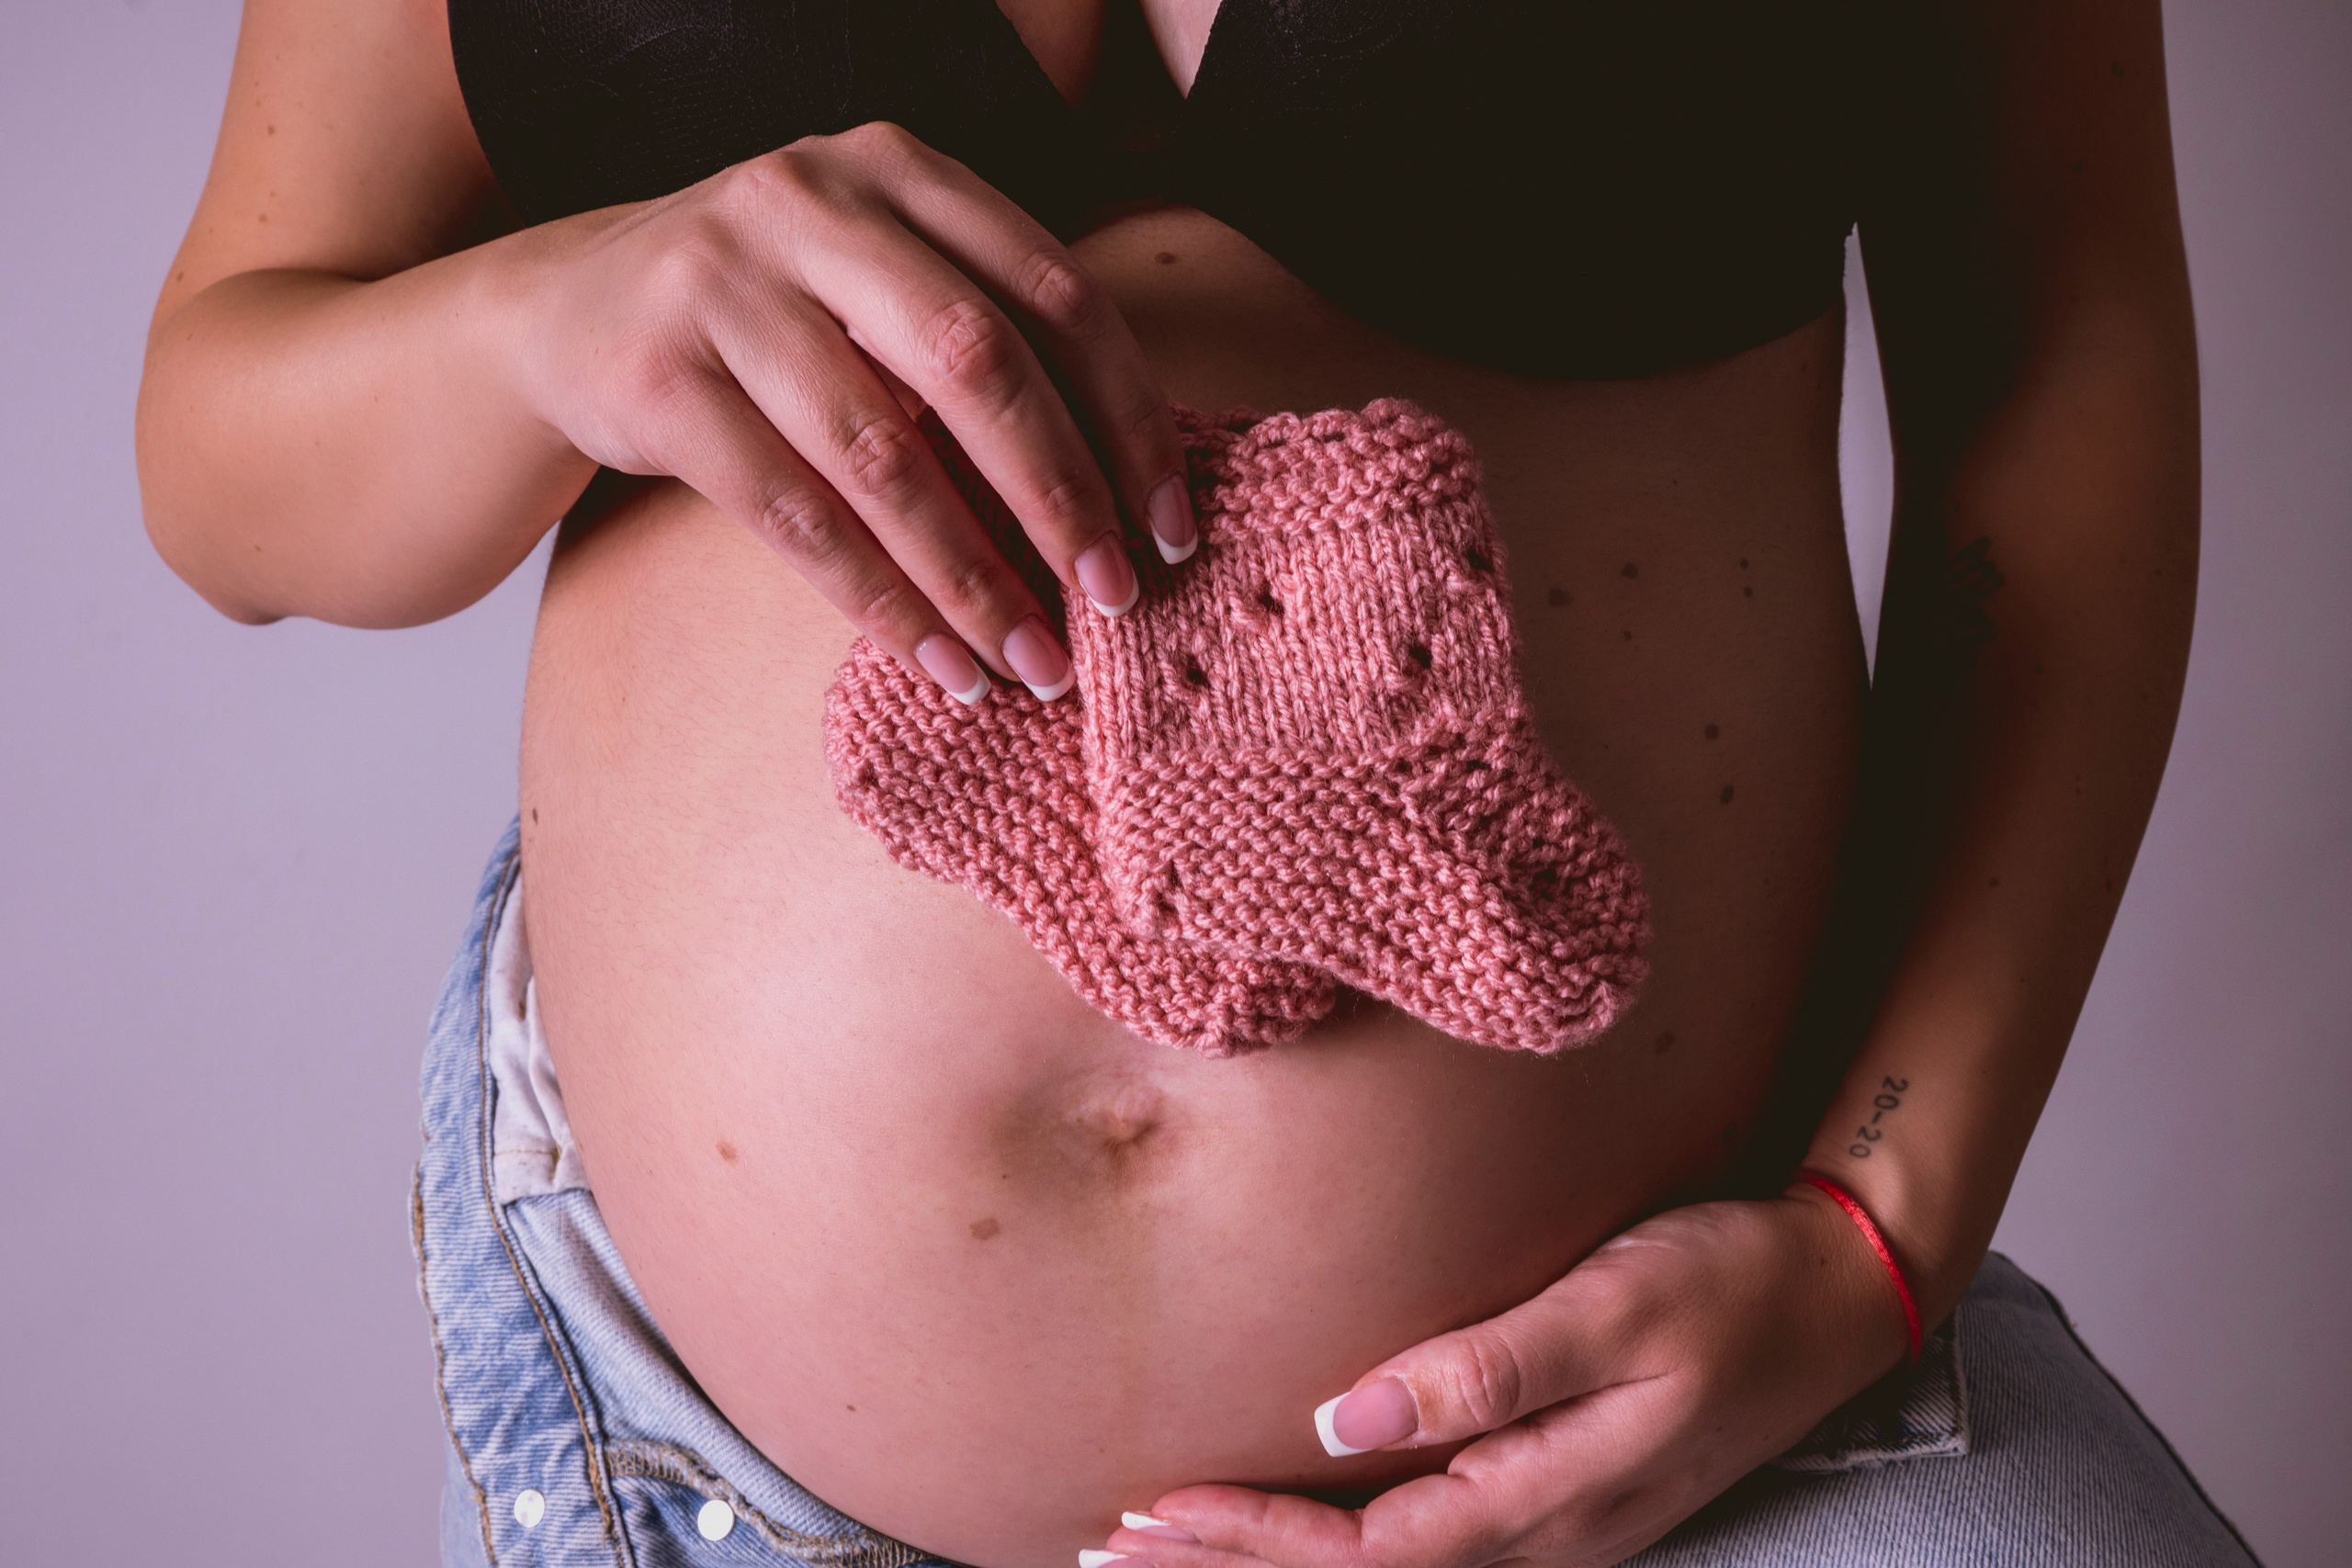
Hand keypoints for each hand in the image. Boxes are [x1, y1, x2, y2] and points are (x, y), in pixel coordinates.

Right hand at [501, 121, 1194, 700]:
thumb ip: (983, 338)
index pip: (1053, 291)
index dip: (1128, 417)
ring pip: (881, 453)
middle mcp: (809, 201)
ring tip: (1033, 662)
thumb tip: (1130, 497)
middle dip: (1062, 497)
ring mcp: (719, 281)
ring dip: (972, 575)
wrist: (565, 314)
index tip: (1173, 526)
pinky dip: (880, 601)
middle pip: (978, 361)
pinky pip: (793, 514)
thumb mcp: (874, 282)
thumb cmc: (772, 316)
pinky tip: (939, 661)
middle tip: (1118, 601)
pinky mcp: (652, 378)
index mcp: (896, 168)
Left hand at [1106, 1190, 1913, 1567]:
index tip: (1148, 1514)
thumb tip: (1344, 1417)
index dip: (1251, 1541)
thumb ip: (1488, 1365)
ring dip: (1272, 1557)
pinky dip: (1334, 1532)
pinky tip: (1293, 1505)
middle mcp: (1542, 1530)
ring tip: (1165, 1542)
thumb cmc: (1731, 1283)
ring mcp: (1553, 1515)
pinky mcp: (1557, 1482)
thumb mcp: (1619, 1309)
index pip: (1366, 1549)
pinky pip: (1421, 1531)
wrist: (1844, 1287)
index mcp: (1549, 1499)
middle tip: (1103, 1551)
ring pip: (1384, 1561)